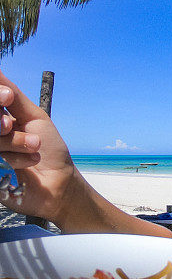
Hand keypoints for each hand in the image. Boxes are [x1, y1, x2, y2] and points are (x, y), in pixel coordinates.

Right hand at [0, 70, 79, 223]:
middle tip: (12, 126)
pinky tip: (27, 164)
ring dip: (14, 143)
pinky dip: (12, 160)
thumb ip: (12, 95)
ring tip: (33, 149)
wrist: (58, 183)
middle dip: (1, 123)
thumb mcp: (34, 117)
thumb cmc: (48, 149)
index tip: (6, 97)